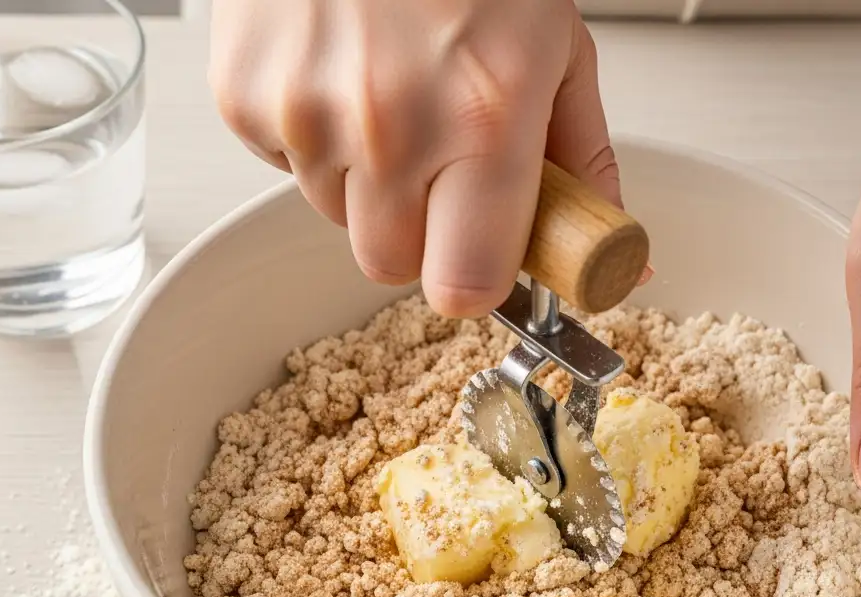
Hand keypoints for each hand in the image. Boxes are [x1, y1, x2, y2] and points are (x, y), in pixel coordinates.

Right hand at [208, 0, 619, 317]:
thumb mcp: (557, 46)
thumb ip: (583, 164)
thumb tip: (615, 252)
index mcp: (486, 117)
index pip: (464, 286)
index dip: (475, 282)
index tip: (482, 259)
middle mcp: (390, 126)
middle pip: (390, 266)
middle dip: (420, 235)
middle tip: (440, 166)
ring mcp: (306, 112)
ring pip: (337, 216)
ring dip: (366, 181)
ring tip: (390, 94)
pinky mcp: (246, 97)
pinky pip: (284, 166)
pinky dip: (313, 138)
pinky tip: (339, 71)